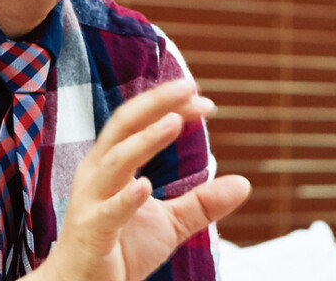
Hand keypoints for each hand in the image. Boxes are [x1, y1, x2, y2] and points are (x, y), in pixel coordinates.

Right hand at [30, 78, 250, 280]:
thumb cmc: (120, 249)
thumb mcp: (169, 224)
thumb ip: (201, 202)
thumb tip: (244, 183)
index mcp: (111, 163)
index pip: (139, 122)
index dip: (168, 105)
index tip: (205, 101)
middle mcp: (97, 171)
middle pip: (124, 125)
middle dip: (156, 103)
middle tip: (189, 86)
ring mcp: (91, 199)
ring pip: (116, 159)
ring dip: (146, 139)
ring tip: (175, 121)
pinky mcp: (91, 230)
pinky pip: (109, 211)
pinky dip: (126, 197)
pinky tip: (145, 185)